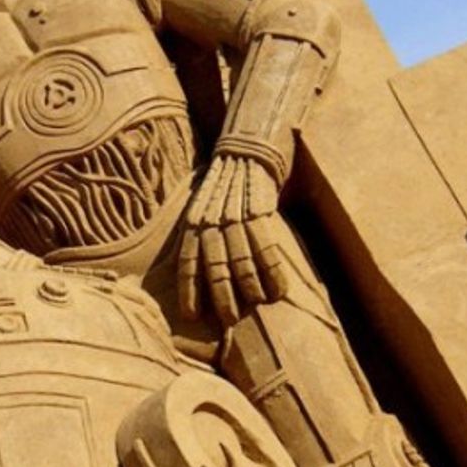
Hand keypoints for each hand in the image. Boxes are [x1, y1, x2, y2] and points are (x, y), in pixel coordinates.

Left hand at [178, 149, 292, 327]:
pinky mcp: (261, 212)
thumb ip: (200, 237)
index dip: (189, 291)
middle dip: (222, 297)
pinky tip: (278, 291)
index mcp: (193, 222)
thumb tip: (202, 277)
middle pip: (216, 267)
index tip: (192, 316)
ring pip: (242, 261)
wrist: (248, 148)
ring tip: (257, 305)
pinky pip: (267, 249)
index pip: (188, 262)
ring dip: (250, 288)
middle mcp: (211, 220)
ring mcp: (236, 216)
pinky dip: (273, 273)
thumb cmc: (224, 186)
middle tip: (229, 319)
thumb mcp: (201, 208)